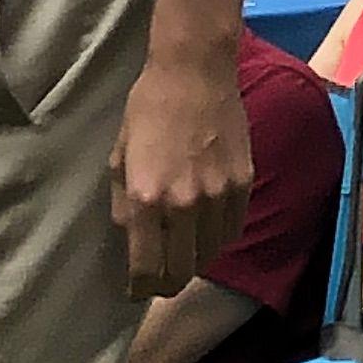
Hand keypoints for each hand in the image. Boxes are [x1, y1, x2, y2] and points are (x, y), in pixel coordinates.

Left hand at [117, 45, 250, 296]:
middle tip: (158, 278)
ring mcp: (218, 196)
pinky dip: (218, 239)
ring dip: (193, 261)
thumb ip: (122, 203)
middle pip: (180, 271)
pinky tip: (206, 232)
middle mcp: (185, 204)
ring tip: (182, 254)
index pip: (147, 268)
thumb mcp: (119, 156)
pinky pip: (232, 230)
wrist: (196, 72)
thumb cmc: (149, 108)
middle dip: (166, 282)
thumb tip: (131, 239)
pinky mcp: (243, 184)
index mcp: (147, 198)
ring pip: (209, 255)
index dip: (140, 288)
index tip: (137, 290)